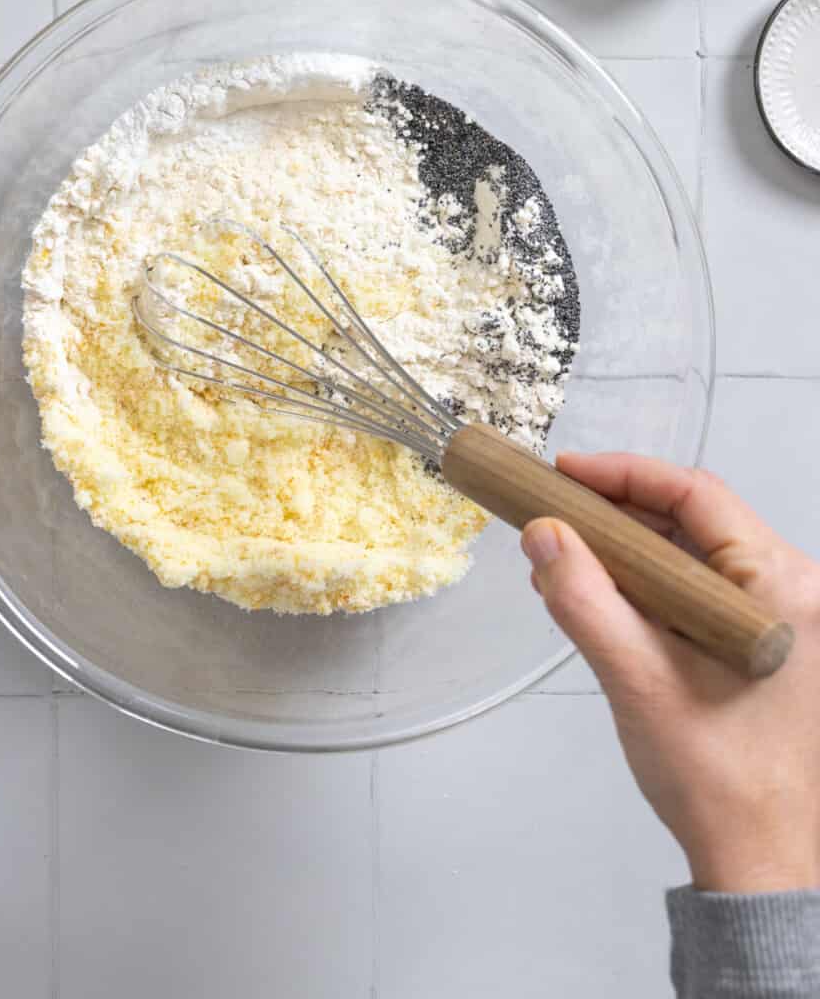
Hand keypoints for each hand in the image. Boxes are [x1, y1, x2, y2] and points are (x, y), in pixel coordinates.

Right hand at [522, 454, 819, 894]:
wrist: (760, 862)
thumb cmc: (717, 779)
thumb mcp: (638, 680)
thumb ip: (585, 600)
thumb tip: (542, 534)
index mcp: (784, 588)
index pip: (697, 496)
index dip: (624, 475)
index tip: (562, 474)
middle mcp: (794, 591)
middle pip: (695, 519)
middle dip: (617, 512)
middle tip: (551, 510)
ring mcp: (780, 618)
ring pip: (692, 553)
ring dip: (626, 550)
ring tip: (560, 554)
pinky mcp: (760, 642)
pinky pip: (697, 589)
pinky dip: (645, 584)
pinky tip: (595, 592)